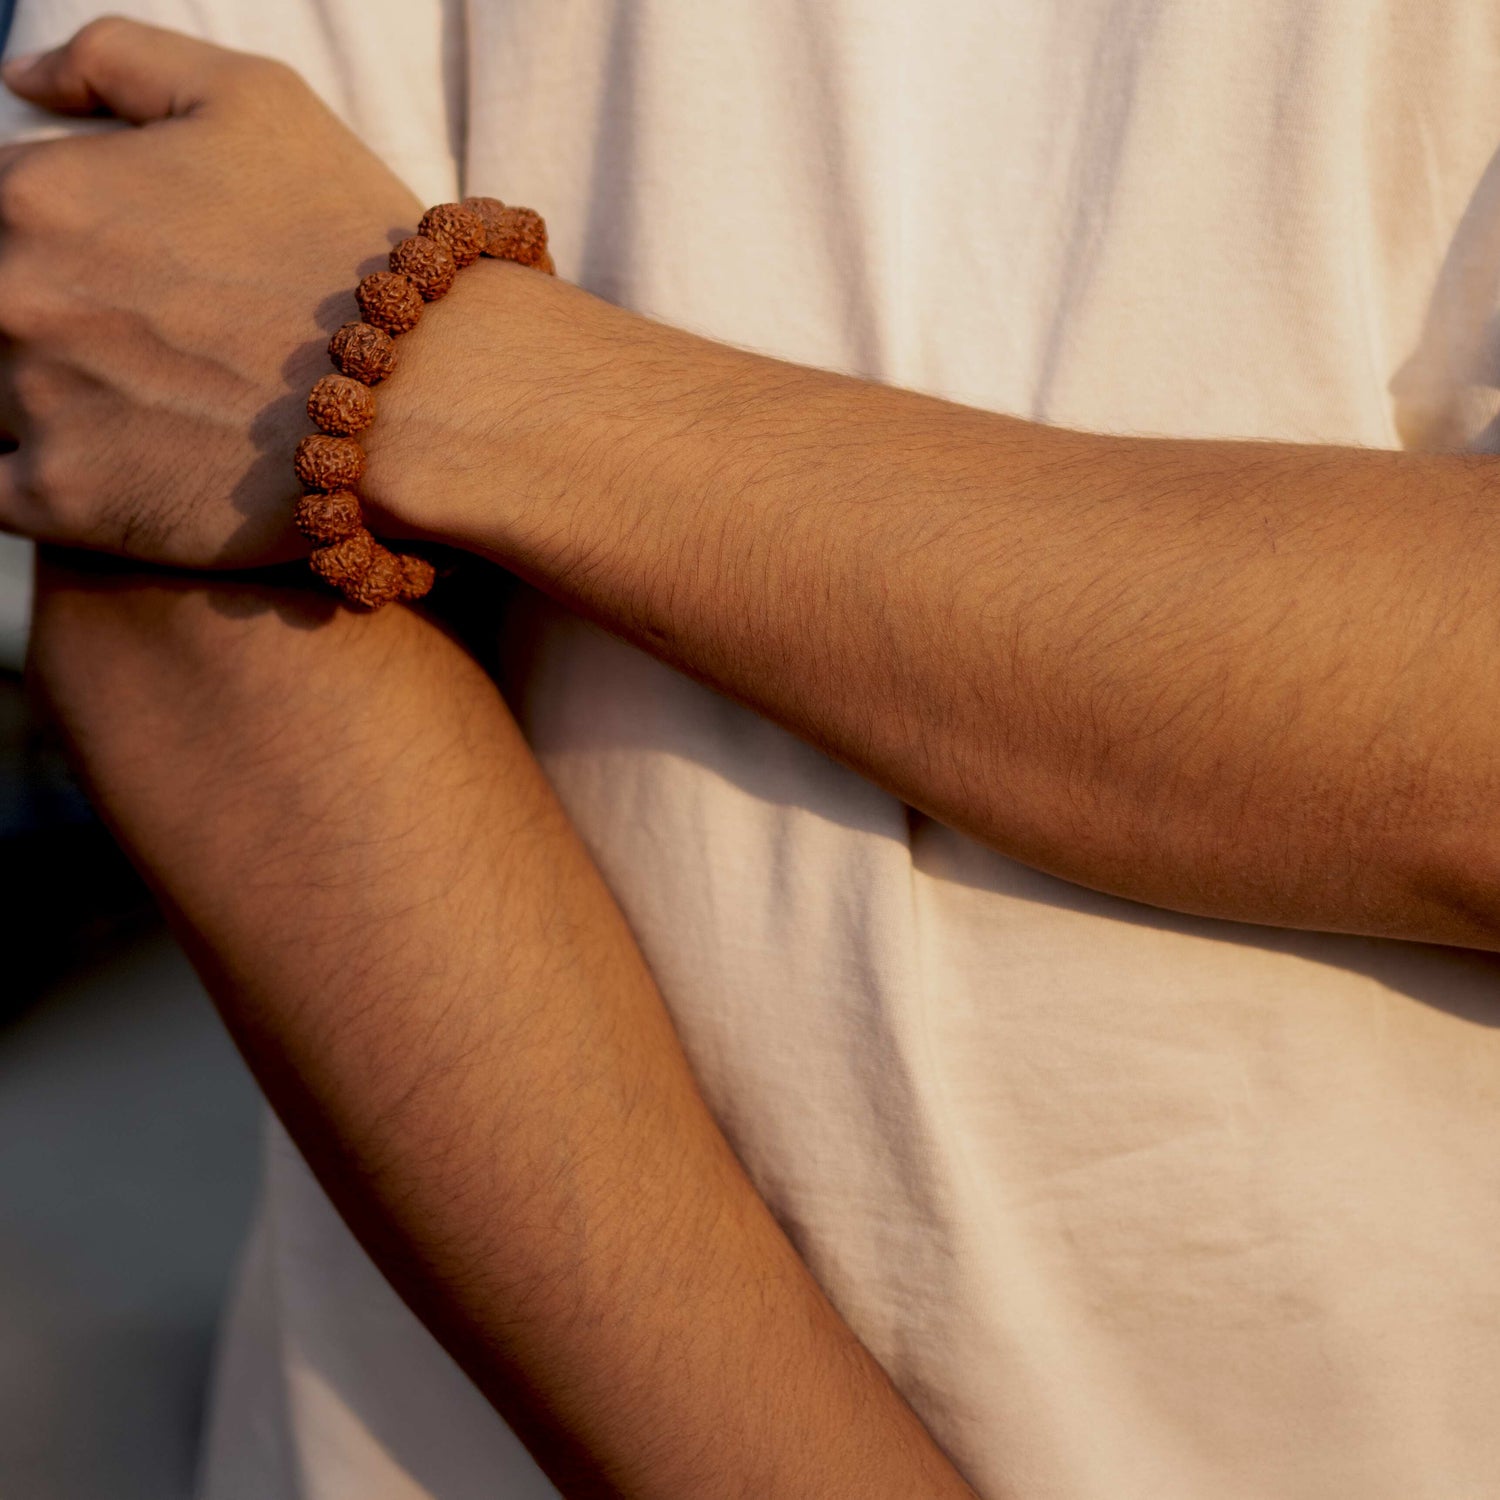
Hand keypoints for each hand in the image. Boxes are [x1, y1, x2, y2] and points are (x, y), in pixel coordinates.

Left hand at [0, 18, 423, 566]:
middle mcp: (10, 294)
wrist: (427, 392)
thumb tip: (18, 81)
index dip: (46, 249)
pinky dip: (32, 482)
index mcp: (32, 193)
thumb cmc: (350, 240)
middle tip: (135, 351)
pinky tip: (105, 471)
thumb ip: (115, 60)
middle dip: (42, 324)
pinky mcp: (68, 502)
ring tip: (128, 412)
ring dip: (31, 404)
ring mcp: (32, 405)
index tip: (110, 283)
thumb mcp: (250, 98)